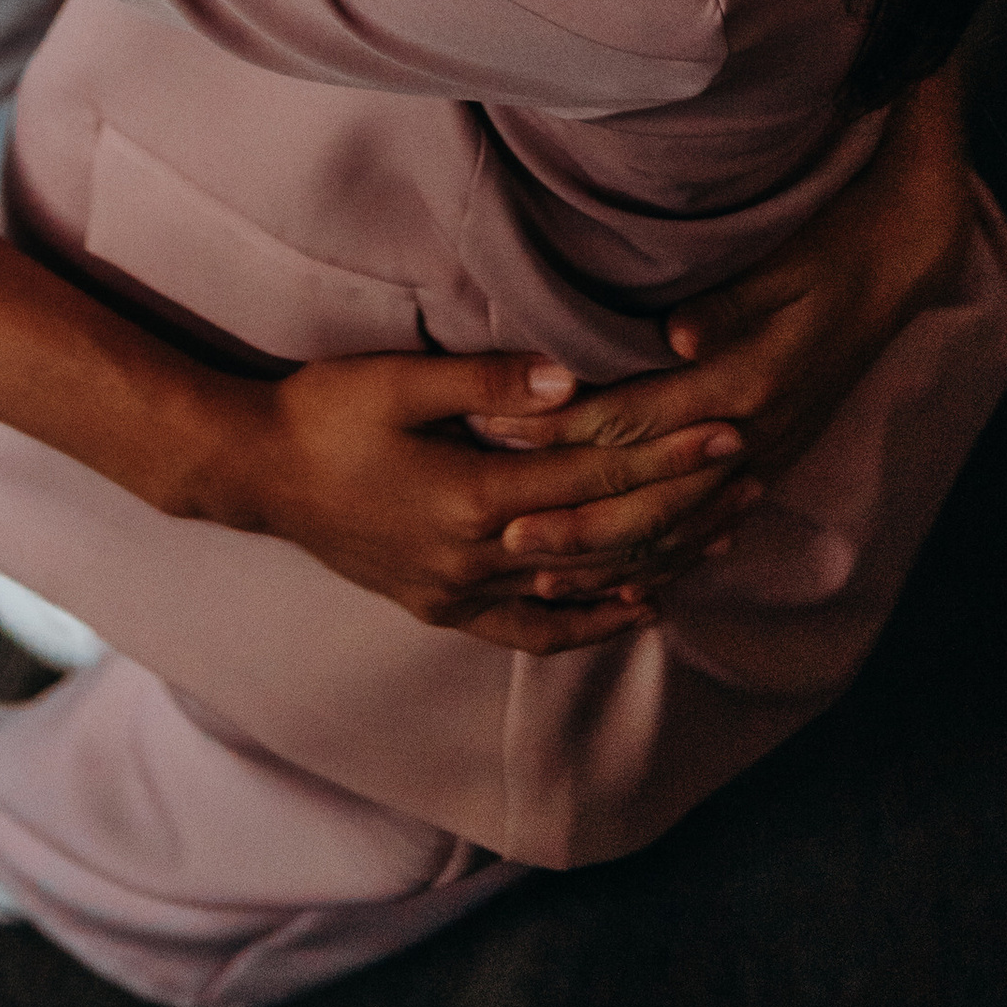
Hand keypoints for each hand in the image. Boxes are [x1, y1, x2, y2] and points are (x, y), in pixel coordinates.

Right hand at [194, 350, 757, 655]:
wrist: (255, 473)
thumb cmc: (324, 410)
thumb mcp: (396, 379)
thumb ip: (482, 382)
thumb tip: (568, 380)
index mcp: (468, 498)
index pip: (595, 479)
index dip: (667, 456)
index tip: (730, 429)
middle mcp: (472, 559)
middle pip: (604, 537)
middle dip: (684, 505)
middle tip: (751, 473)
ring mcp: (457, 593)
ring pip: (579, 589)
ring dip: (657, 561)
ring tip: (724, 532)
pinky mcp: (442, 606)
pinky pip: (531, 627)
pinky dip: (591, 620)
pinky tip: (639, 605)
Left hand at [468, 71, 976, 562]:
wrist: (896, 266)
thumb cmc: (826, 250)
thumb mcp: (777, 266)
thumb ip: (723, 307)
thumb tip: (673, 333)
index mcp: (742, 384)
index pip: (631, 420)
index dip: (560, 431)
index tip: (498, 434)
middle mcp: (750, 435)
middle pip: (645, 497)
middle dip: (572, 523)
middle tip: (501, 540)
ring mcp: (764, 456)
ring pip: (677, 530)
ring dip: (611, 559)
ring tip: (546, 581)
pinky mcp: (773, 462)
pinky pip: (713, 530)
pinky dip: (669, 563)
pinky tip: (630, 588)